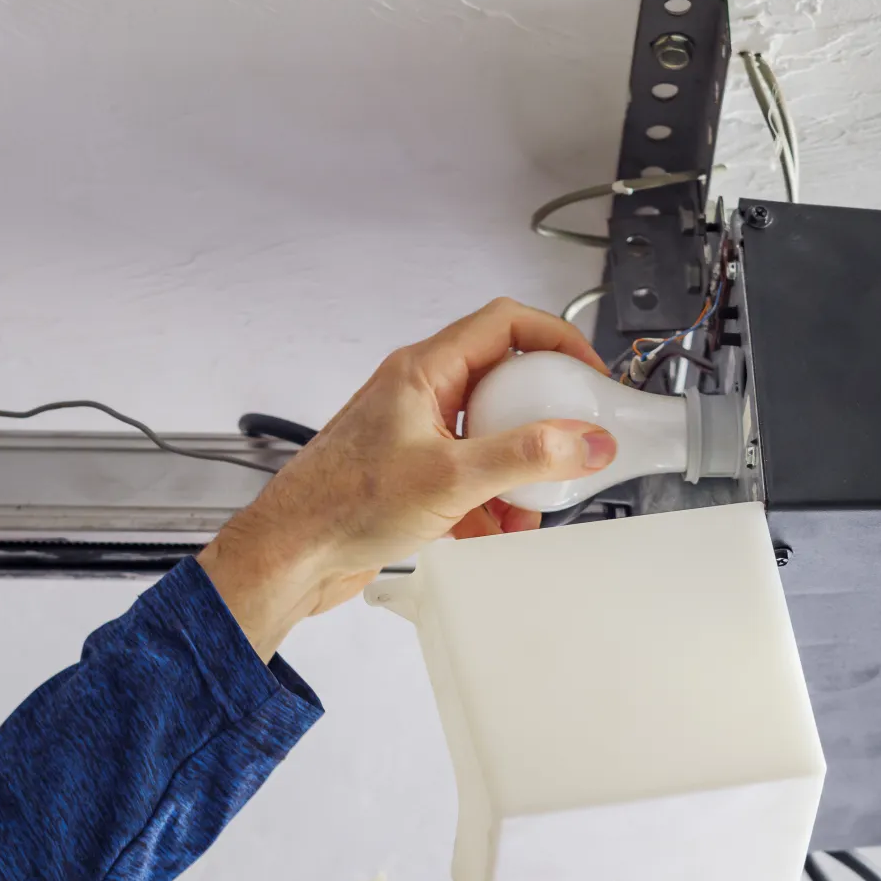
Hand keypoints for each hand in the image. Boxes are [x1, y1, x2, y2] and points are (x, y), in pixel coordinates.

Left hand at [197, 298, 617, 658]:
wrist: (293, 555)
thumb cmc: (341, 505)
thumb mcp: (451, 478)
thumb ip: (526, 457)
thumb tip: (585, 441)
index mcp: (423, 370)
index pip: (505, 325)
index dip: (555, 339)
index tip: (587, 373)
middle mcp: (419, 394)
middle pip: (503, 384)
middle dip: (541, 421)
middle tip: (571, 442)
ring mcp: (414, 435)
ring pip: (489, 437)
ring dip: (517, 471)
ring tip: (529, 505)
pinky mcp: (411, 475)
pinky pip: (469, 476)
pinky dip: (490, 502)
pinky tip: (496, 530)